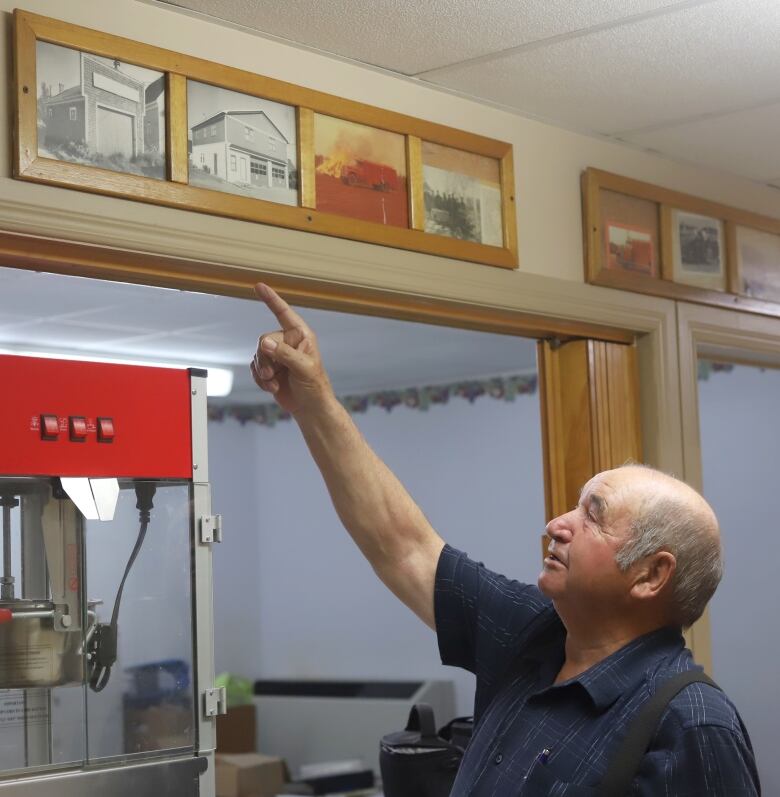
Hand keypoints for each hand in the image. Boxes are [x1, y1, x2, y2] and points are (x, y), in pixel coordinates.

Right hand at [251, 283, 332, 415]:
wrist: (310, 409)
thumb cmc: (314, 387)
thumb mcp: (304, 369)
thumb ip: (284, 354)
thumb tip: (264, 343)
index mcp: (301, 336)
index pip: (283, 313)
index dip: (271, 299)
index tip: (259, 286)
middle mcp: (288, 342)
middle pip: (264, 339)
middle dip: (266, 358)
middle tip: (273, 373)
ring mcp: (278, 355)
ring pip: (258, 354)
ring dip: (263, 371)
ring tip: (274, 382)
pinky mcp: (270, 369)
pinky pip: (255, 367)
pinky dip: (260, 379)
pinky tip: (272, 387)